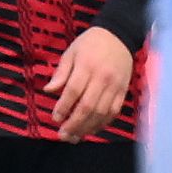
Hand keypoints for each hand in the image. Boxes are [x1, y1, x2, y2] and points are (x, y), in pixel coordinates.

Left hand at [47, 26, 135, 140]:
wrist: (119, 35)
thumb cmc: (90, 43)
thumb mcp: (71, 52)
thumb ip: (61, 72)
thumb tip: (48, 91)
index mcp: (87, 66)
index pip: (74, 90)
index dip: (63, 107)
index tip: (55, 118)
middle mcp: (102, 78)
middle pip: (88, 106)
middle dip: (74, 124)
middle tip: (63, 135)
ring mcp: (114, 86)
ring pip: (101, 113)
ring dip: (87, 128)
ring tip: (74, 137)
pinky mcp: (123, 91)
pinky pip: (113, 112)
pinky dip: (102, 124)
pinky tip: (91, 130)